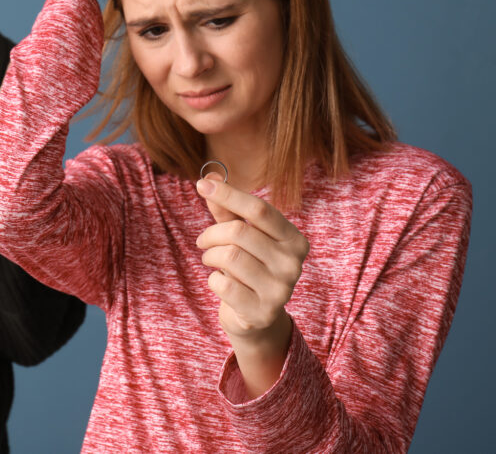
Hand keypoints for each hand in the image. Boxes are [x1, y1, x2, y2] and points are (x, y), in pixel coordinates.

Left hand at [195, 176, 308, 343]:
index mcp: (294, 240)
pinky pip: (223, 285)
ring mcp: (281, 290)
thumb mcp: (240, 236)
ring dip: (209, 256)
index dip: (229, 194)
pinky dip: (212, 280)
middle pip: (239, 232)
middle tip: (202, 241)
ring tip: (209, 260)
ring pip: (229, 256)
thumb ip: (227, 209)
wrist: (256, 317)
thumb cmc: (248, 266)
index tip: (202, 184)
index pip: (259, 209)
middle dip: (211, 234)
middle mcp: (293, 264)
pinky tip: (219, 283)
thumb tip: (210, 177)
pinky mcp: (263, 312)